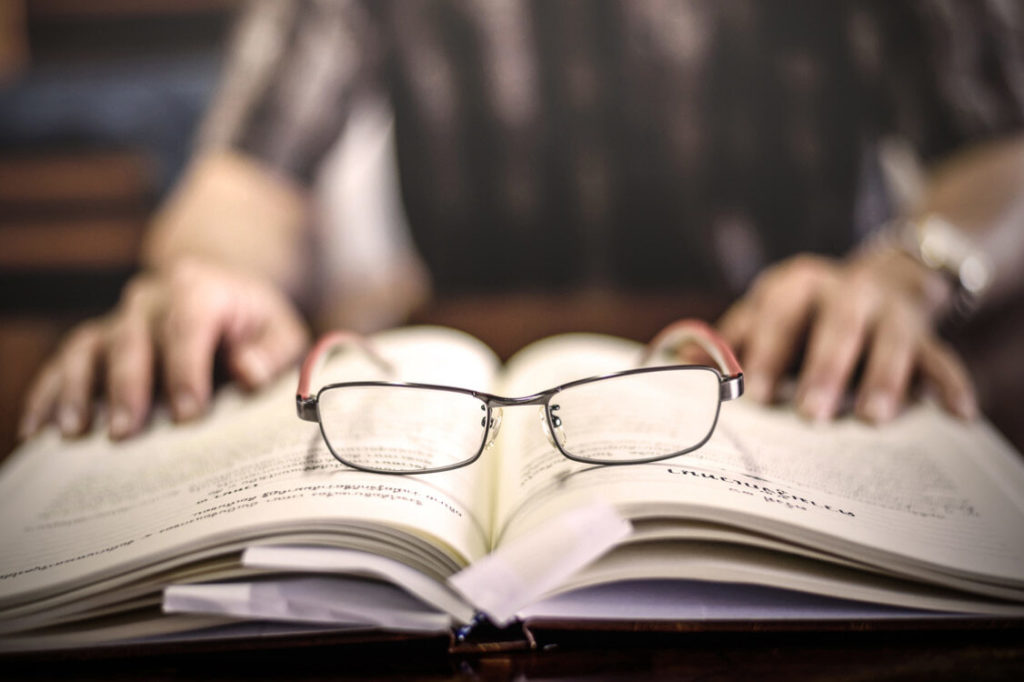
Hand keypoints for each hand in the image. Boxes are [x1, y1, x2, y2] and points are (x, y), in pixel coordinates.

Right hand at [19, 259, 309, 439]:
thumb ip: (273, 352)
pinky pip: (68, 360)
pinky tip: (38, 428)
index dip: (186, 368)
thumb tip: (249, 373)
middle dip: (129, 386)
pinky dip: (51, 392)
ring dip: (79, 389)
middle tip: (126, 433)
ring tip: (75, 433)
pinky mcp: (99, 338)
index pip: (188, 323)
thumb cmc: (256, 324)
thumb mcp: (281, 331)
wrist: (222, 292)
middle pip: (133, 337)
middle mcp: (152, 297)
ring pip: (90, 346)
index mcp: (201, 289)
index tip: (188, 414)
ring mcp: (120, 317)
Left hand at [718, 250, 977, 422]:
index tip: (752, 394)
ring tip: (870, 418)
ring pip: (890, 341)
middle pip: (836, 326)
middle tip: (810, 413)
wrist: (871, 285)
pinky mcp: (924, 333)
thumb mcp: (763, 317)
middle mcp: (846, 289)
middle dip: (824, 369)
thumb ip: (726, 343)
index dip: (764, 352)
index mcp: (796, 284)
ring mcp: (889, 311)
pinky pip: (942, 357)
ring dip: (882, 378)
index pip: (777, 314)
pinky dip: (951, 384)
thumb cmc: (800, 315)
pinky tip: (958, 414)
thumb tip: (672, 370)